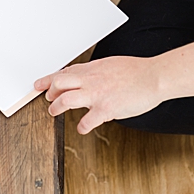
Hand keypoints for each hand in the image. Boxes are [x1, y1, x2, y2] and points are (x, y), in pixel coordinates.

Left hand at [36, 55, 167, 134]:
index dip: (48, 80)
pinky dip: (81, 126)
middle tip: (50, 100)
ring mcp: (97, 94)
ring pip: (65, 100)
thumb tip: (84, 78)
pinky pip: (86, 121)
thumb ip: (95, 72)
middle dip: (50, 93)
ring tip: (55, 112)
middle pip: (59, 84)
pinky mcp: (106, 109)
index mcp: (92, 69)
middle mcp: (91, 80)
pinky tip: (82, 128)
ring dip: (56, 108)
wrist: (155, 77)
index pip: (64, 73)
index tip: (38, 85)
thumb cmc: (137, 72)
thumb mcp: (111, 64)